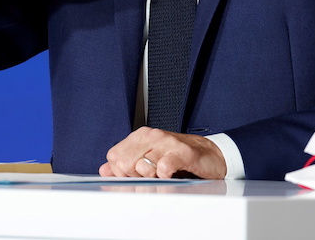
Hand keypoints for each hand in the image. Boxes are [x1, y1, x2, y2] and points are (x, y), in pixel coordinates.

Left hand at [99, 127, 226, 178]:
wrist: (210, 155)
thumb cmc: (179, 157)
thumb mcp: (149, 159)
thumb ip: (125, 164)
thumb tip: (104, 170)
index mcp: (140, 136)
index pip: (113, 157)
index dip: (121, 171)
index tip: (135, 174)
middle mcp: (152, 136)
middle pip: (124, 163)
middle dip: (134, 176)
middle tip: (150, 176)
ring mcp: (167, 142)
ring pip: (142, 166)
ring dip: (151, 178)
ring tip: (162, 174)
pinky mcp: (182, 153)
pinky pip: (163, 167)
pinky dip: (164, 176)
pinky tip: (170, 174)